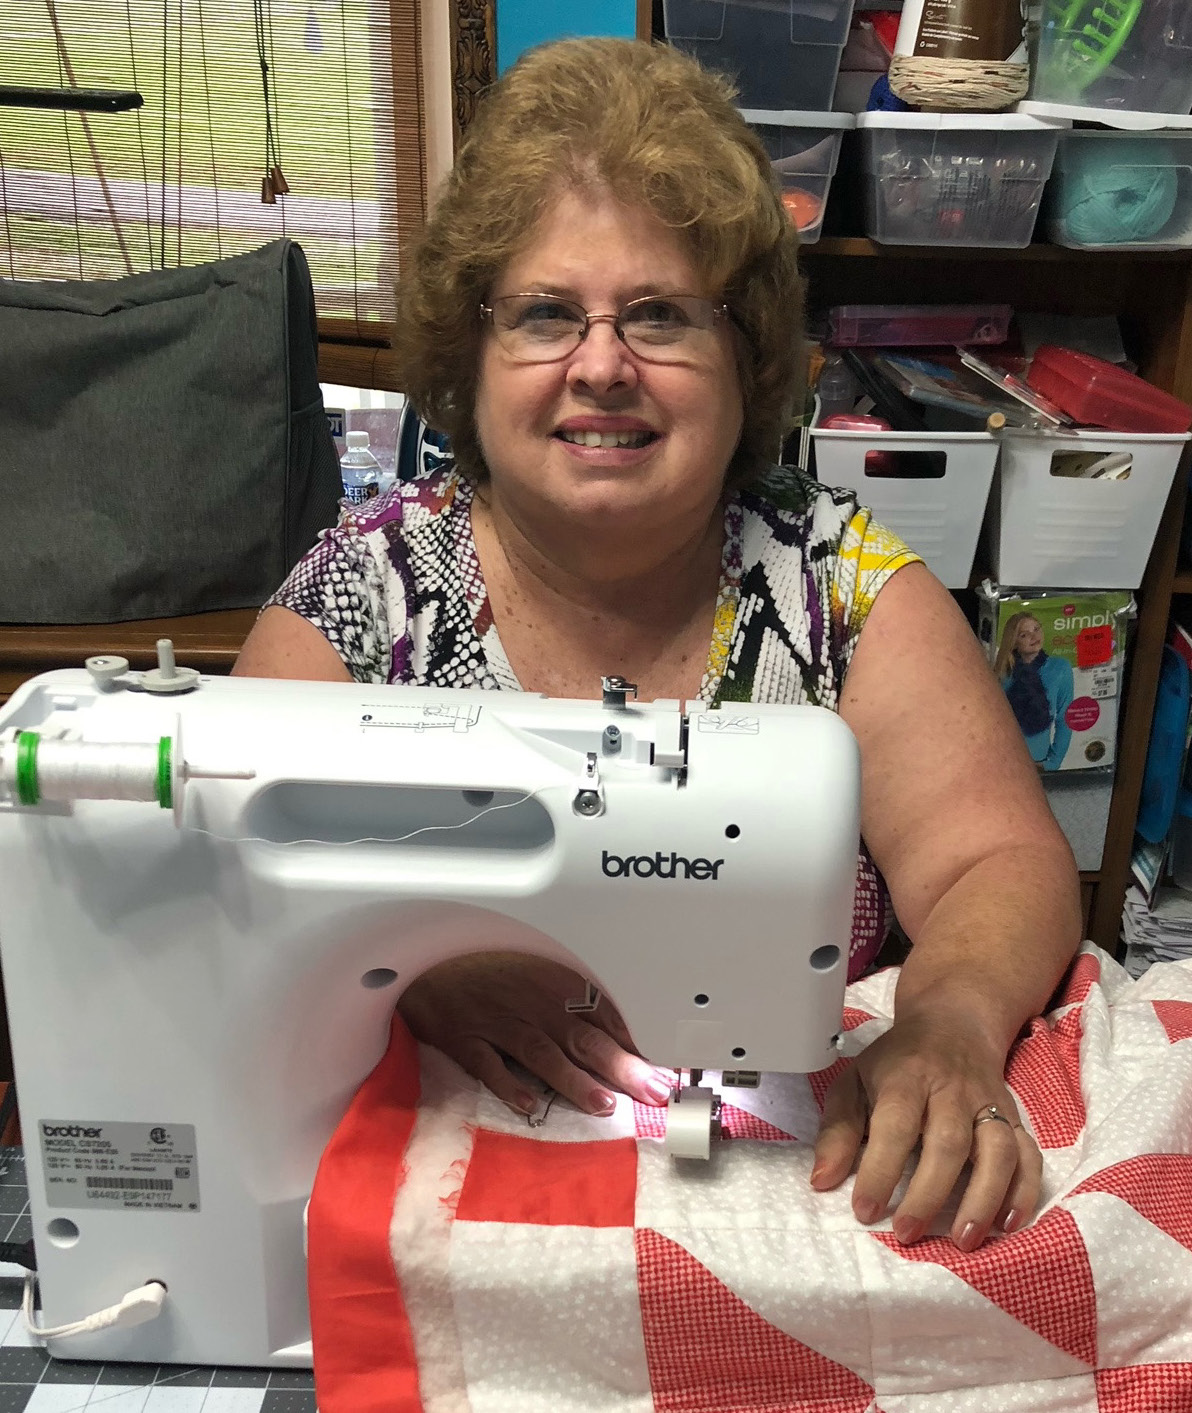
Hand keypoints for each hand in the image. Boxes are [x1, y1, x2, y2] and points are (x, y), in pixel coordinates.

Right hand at [396, 951, 675, 1116]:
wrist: (428, 956)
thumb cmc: (489, 968)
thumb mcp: (540, 974)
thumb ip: (580, 1006)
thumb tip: (627, 1044)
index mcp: (556, 985)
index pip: (605, 1017)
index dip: (637, 1046)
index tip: (666, 1072)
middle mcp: (532, 1003)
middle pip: (583, 1036)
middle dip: (622, 1066)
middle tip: (654, 1092)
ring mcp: (497, 1022)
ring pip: (542, 1051)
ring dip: (573, 1078)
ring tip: (603, 1103)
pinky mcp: (464, 1038)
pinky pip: (487, 1063)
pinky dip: (508, 1084)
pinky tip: (527, 1104)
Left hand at [810, 1012, 1040, 1250]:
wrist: (953, 1023)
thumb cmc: (896, 1062)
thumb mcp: (854, 1081)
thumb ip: (837, 1131)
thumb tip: (822, 1182)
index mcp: (905, 1078)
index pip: (895, 1125)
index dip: (880, 1170)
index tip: (864, 1210)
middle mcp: (952, 1090)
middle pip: (948, 1142)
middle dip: (928, 1193)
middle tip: (907, 1233)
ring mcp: (989, 1104)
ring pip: (997, 1150)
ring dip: (984, 1197)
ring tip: (964, 1239)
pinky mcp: (1015, 1119)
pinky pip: (1030, 1155)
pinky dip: (1025, 1191)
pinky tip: (1008, 1223)